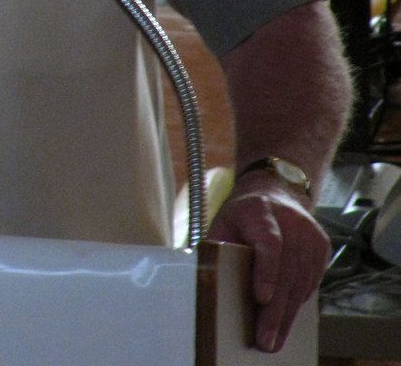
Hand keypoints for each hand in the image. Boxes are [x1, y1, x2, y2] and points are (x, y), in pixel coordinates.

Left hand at [207, 175, 329, 352]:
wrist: (274, 192)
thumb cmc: (242, 214)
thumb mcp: (223, 222)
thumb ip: (219, 248)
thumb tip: (210, 284)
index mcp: (260, 210)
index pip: (269, 242)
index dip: (266, 272)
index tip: (261, 299)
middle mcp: (290, 220)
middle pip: (286, 271)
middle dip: (275, 311)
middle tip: (266, 341)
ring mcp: (310, 233)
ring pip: (302, 281)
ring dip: (288, 315)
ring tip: (275, 339)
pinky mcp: (322, 245)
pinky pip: (312, 281)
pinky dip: (298, 302)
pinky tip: (287, 320)